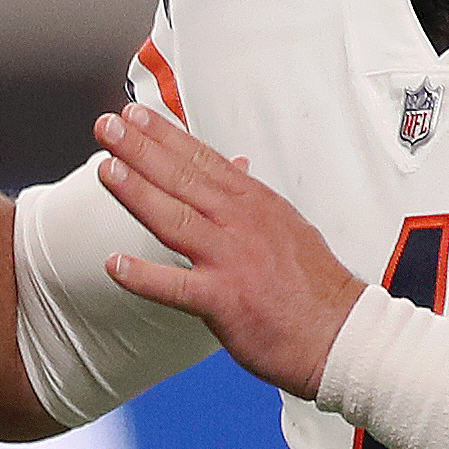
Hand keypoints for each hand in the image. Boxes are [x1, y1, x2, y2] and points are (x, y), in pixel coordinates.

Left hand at [95, 102, 364, 399]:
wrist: (342, 334)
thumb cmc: (314, 287)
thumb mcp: (286, 226)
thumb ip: (251, 199)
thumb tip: (235, 167)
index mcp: (255, 204)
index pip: (204, 160)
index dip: (167, 135)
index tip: (137, 114)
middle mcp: (242, 224)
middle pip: (184, 178)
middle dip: (142, 149)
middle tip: (109, 125)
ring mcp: (233, 260)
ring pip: (176, 218)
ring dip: (137, 192)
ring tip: (106, 169)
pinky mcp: (226, 300)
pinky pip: (177, 287)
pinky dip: (144, 276)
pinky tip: (115, 264)